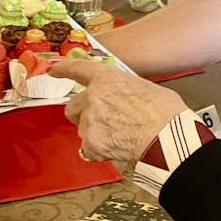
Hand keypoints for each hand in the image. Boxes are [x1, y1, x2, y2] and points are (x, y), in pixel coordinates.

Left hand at [55, 60, 187, 161]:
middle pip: (72, 107)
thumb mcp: (145, 87)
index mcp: (107, 79)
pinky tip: (118, 148)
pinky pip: (89, 149)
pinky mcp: (91, 143)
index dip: (63, 69)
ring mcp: (90, 121)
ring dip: (95, 133)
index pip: (78, 69)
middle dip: (82, 114)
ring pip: (82, 130)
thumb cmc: (164, 112)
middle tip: (102, 120)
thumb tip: (125, 97)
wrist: (166, 136)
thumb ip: (125, 89)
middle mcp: (93, 97)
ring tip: (120, 136)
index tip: (54, 71)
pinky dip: (100, 151)